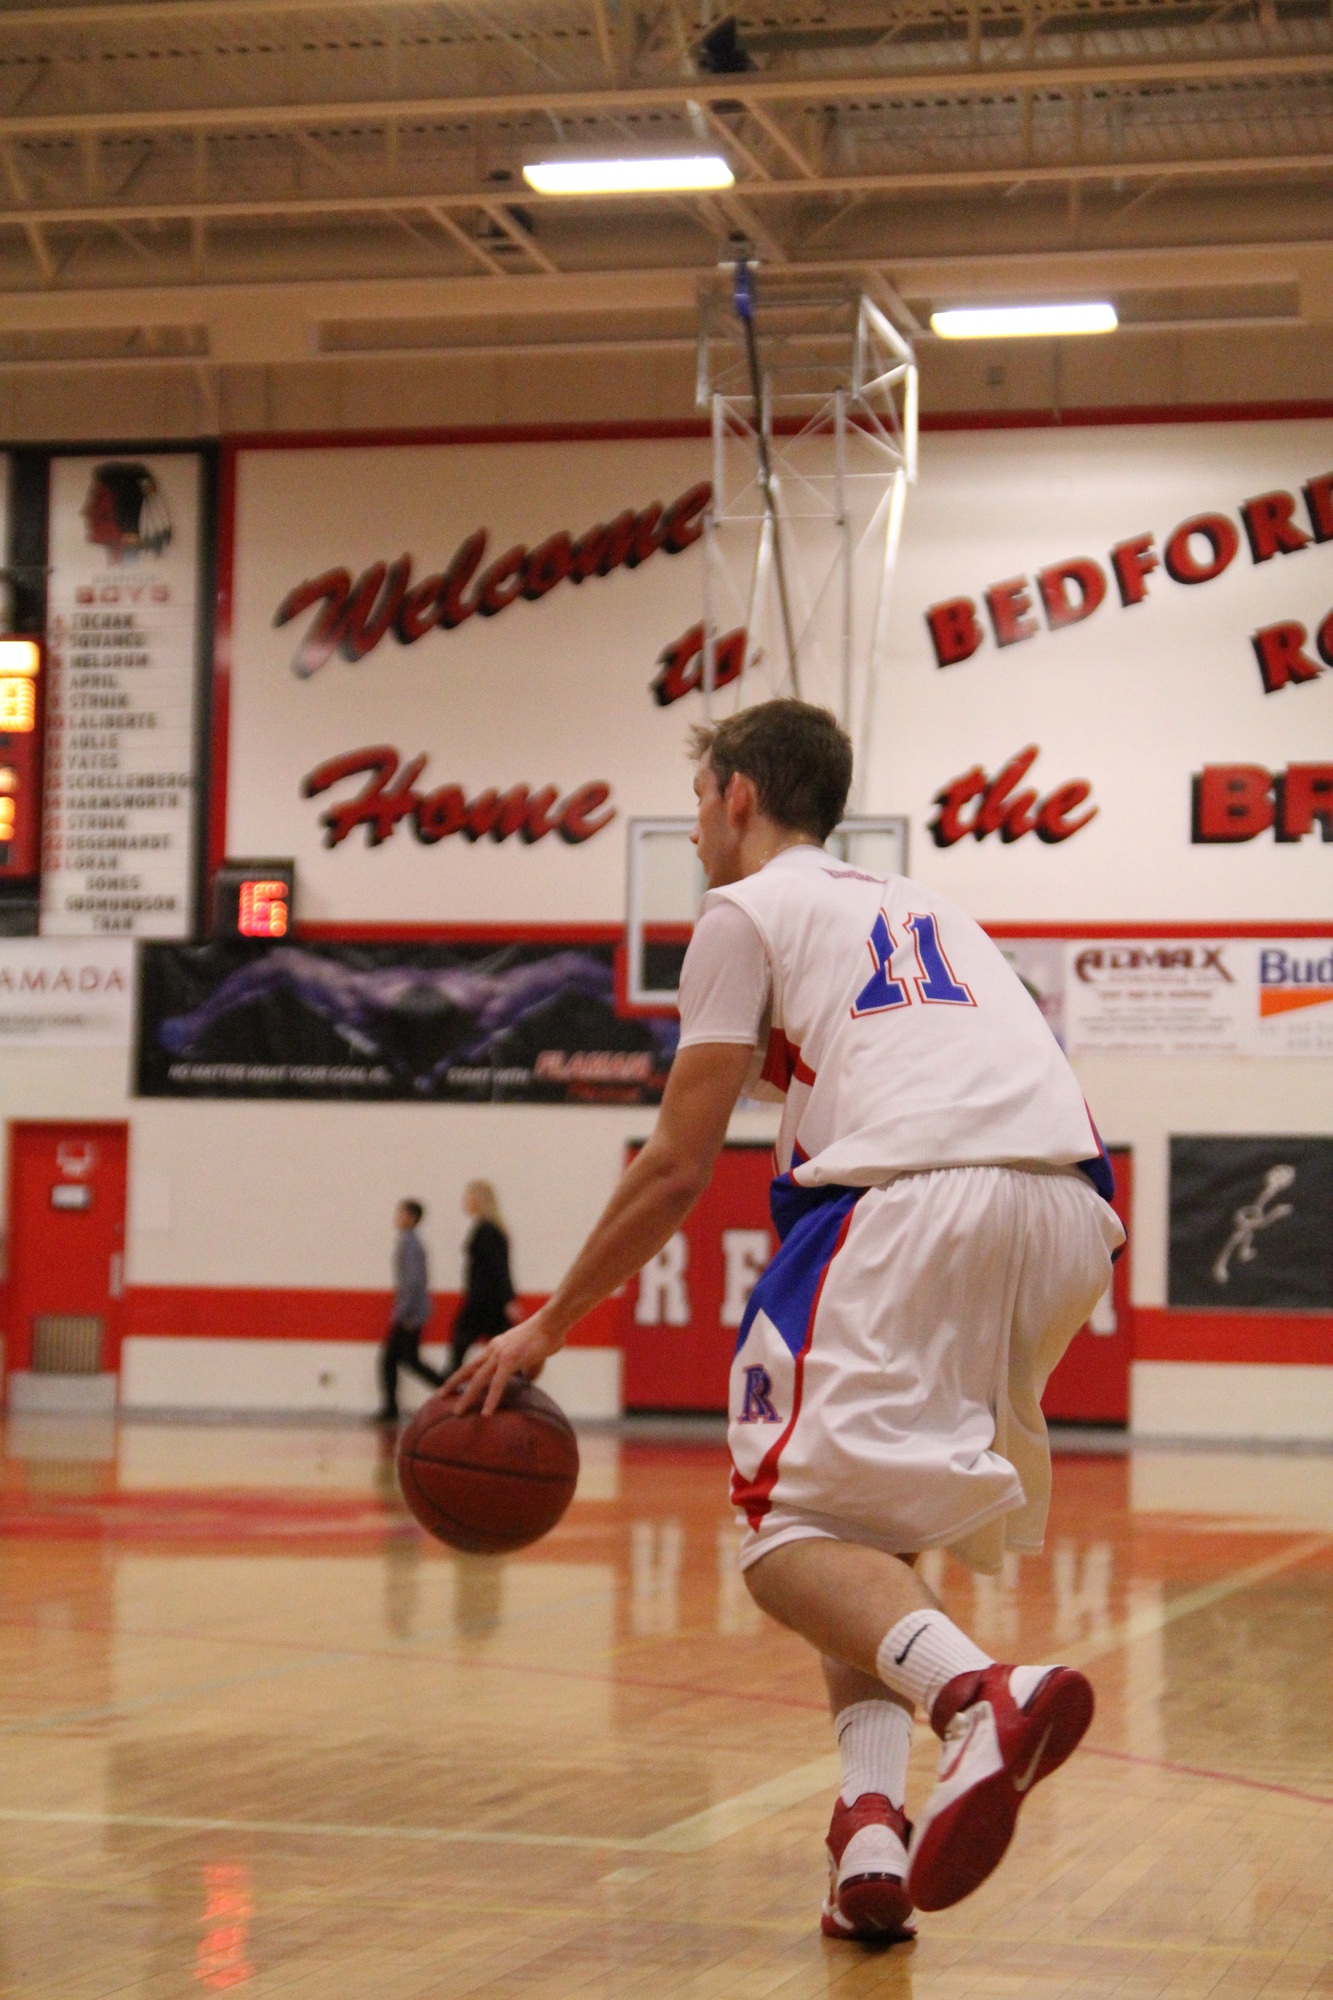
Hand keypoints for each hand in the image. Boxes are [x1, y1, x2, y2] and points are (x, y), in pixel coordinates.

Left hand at [447, 1311, 561, 1414]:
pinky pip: (498, 1383)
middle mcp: (494, 1349)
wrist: (553, 1321)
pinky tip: (486, 1413)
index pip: (475, 1363)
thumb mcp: (535, 1354)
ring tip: (458, 1412)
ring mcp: (501, 1354)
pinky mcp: (511, 1360)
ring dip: (467, 1396)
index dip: (462, 1374)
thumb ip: (529, 1367)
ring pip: (479, 1379)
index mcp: (497, 1346)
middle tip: (440, 1396)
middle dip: (454, 1383)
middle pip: (469, 1369)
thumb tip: (529, 1380)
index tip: (450, 1384)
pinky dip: (491, 1399)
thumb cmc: (548, 1334)